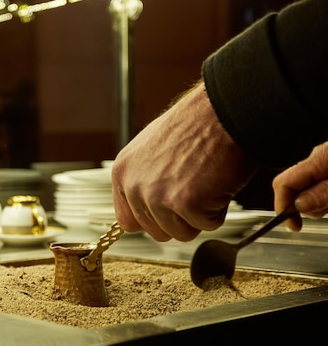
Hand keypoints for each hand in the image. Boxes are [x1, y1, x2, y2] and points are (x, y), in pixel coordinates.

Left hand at [112, 82, 257, 241]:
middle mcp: (135, 186)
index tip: (168, 209)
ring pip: (182, 233)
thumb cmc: (196, 126)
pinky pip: (207, 225)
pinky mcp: (186, 204)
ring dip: (200, 214)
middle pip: (157, 232)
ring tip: (205, 182)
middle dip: (180, 218)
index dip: (153, 220)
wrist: (223, 111)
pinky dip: (219, 209)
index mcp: (123, 173)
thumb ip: (142, 181)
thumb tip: (143, 211)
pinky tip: (217, 182)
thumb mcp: (152, 149)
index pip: (128, 221)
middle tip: (195, 188)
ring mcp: (158, 197)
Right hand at [272, 141, 327, 231]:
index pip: (282, 184)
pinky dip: (325, 196)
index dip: (282, 207)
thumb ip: (323, 193)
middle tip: (325, 210)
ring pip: (307, 190)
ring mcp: (324, 161)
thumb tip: (298, 206)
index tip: (294, 226)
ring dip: (319, 203)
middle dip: (303, 207)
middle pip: (292, 188)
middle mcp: (318, 159)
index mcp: (318, 160)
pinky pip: (320, 185)